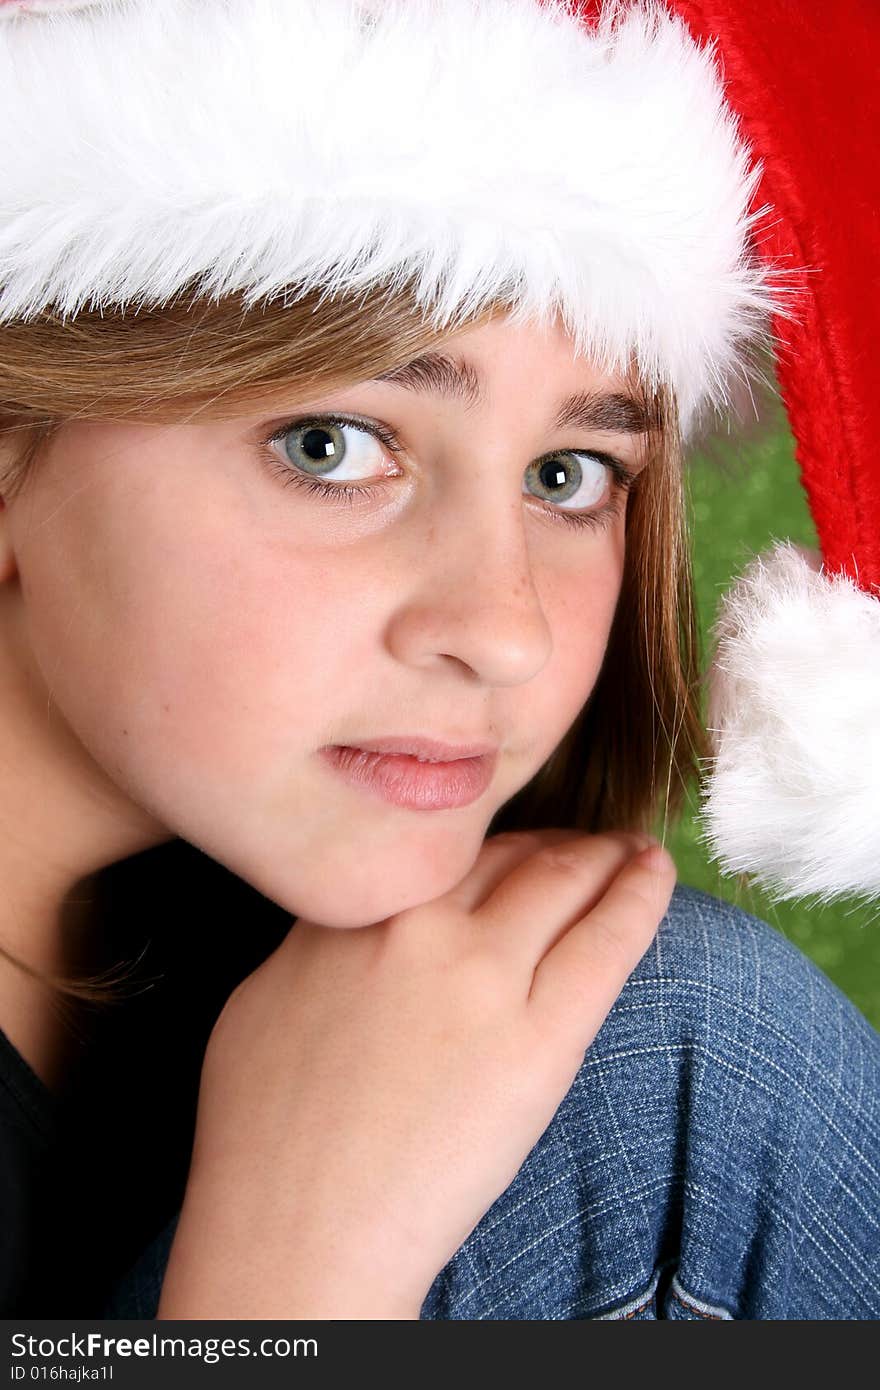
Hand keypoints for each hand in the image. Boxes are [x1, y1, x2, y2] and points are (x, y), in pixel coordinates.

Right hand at [156, 829, 675, 1318]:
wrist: (294, 1232)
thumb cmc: (260, 1137)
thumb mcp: (264, 1001)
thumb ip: (324, 944)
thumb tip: (363, 926)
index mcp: (352, 912)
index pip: (443, 851)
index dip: (492, 843)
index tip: (518, 847)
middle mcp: (418, 924)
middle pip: (508, 855)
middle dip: (557, 843)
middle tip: (589, 846)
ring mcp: (480, 977)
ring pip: (562, 882)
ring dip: (605, 856)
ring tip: (634, 850)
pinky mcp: (538, 1041)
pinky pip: (606, 945)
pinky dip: (640, 898)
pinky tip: (657, 873)